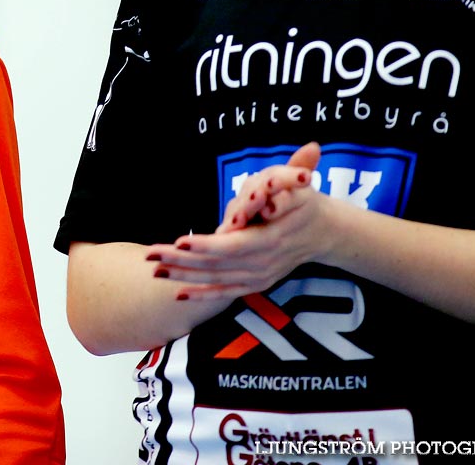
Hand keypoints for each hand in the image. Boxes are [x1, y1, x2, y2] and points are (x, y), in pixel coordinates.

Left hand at [143, 142, 337, 300]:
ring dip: (183, 275)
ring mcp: (258, 277)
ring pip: (215, 278)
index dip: (207, 245)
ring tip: (155, 269)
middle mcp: (263, 263)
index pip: (235, 245)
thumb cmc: (302, 201)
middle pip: (217, 264)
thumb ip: (290, 180)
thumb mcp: (299, 184)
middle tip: (151, 253)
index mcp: (271, 239)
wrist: (322, 232)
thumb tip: (277, 190)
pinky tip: (177, 294)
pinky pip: (224, 292)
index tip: (181, 241)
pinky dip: (202, 294)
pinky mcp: (254, 284)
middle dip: (182, 260)